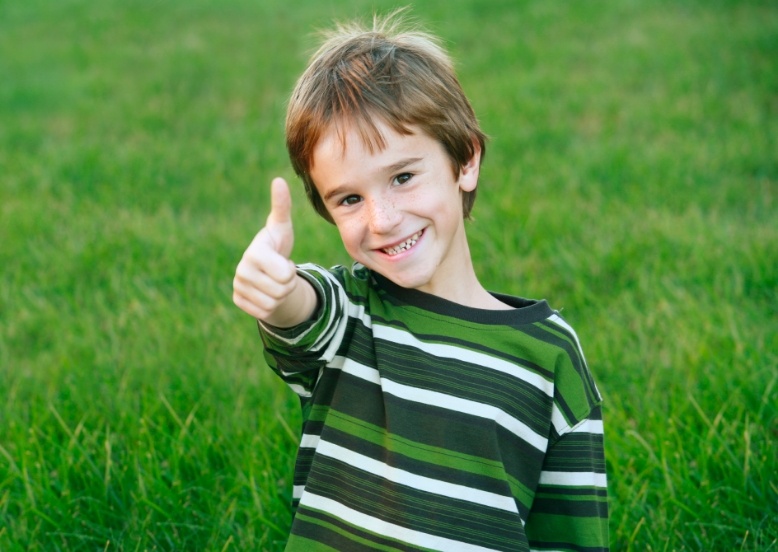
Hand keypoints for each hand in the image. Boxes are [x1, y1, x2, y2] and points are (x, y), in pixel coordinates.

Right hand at [233, 177, 297, 320]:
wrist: (267, 271)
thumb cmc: (277, 246)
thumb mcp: (282, 228)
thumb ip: (281, 206)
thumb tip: (279, 180)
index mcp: (254, 252)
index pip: (285, 275)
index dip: (290, 270)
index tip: (281, 260)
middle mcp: (241, 270)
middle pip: (282, 290)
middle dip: (287, 284)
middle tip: (279, 273)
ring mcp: (238, 287)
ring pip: (275, 303)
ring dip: (281, 295)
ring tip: (274, 281)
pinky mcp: (238, 302)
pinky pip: (266, 312)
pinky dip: (271, 305)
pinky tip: (266, 292)